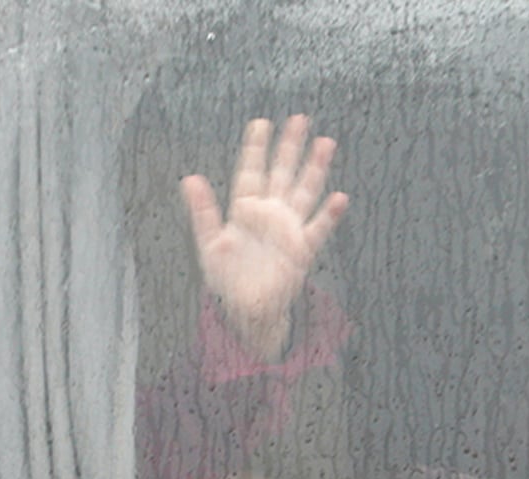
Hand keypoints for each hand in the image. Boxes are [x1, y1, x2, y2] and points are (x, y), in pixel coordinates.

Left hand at [180, 115, 348, 359]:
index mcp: (245, 209)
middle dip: (290, 147)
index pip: (251, 171)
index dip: (256, 148)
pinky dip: (329, 214)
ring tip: (326, 144)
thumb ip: (202, 211)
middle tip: (300, 119)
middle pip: (282, 172)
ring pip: (304, 191)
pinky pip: (318, 228)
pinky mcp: (302, 249)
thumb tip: (190, 178)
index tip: (261, 123)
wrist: (248, 309)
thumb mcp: (209, 243)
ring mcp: (289, 229)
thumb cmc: (228, 278)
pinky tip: (339, 198)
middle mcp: (270, 213)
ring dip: (315, 168)